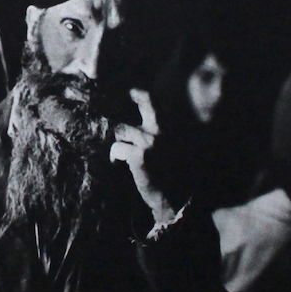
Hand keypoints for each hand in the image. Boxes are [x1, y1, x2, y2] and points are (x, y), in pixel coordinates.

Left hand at [109, 88, 175, 222]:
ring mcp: (151, 141)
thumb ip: (158, 133)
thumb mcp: (171, 148)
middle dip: (125, 109)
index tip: (132, 93)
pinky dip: (115, 157)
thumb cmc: (171, 175)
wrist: (176, 199)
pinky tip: (118, 165)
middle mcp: (162, 131)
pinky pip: (117, 148)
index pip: (155, 101)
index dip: (141, 94)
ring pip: (121, 130)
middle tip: (117, 117)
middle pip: (139, 106)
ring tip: (122, 155)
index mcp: (170, 128)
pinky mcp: (140, 155)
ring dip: (119, 142)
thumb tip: (140, 122)